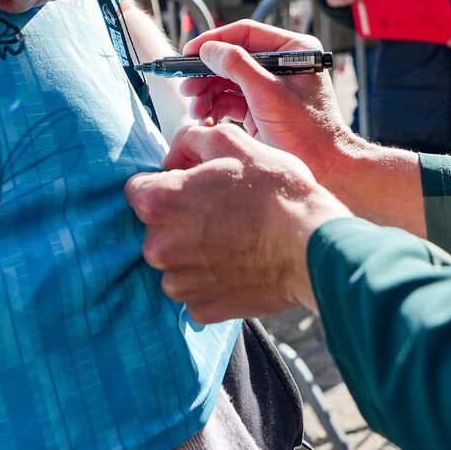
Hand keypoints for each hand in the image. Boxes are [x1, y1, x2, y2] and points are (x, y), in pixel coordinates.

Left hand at [126, 121, 351, 321]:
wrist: (312, 245)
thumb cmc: (275, 190)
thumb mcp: (231, 143)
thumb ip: (189, 139)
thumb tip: (174, 155)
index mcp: (158, 203)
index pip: (138, 189)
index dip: (167, 183)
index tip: (194, 186)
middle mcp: (158, 247)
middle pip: (156, 228)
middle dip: (180, 219)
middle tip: (222, 211)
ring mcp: (178, 284)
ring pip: (175, 261)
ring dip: (195, 251)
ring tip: (235, 238)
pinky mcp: (201, 310)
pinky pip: (196, 291)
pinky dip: (212, 280)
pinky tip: (240, 265)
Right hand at [180, 21, 349, 171]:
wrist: (326, 168)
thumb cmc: (306, 130)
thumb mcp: (268, 93)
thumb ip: (237, 66)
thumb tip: (209, 49)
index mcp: (293, 49)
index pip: (245, 33)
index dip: (213, 41)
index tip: (188, 53)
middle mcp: (282, 63)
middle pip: (232, 58)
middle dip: (206, 74)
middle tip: (186, 88)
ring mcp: (271, 86)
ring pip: (228, 80)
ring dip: (208, 94)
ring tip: (195, 111)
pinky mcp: (262, 108)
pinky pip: (232, 101)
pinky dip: (216, 108)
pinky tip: (205, 120)